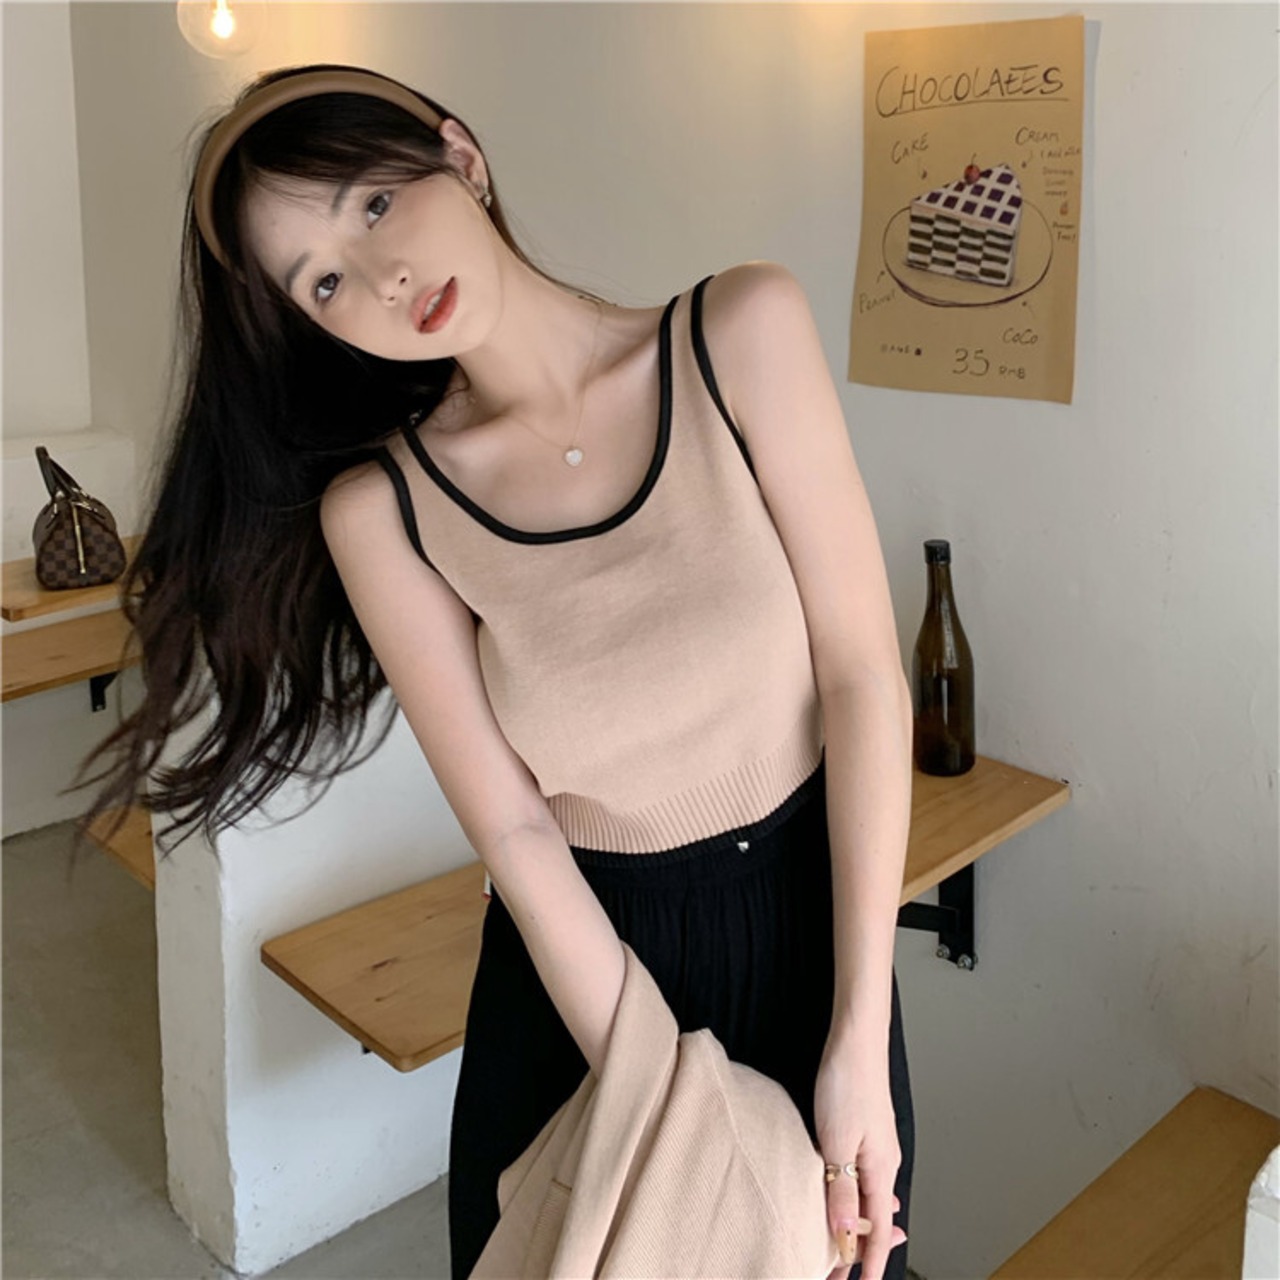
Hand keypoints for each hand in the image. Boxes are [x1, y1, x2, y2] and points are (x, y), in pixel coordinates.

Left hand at [813, 1036, 905, 1279]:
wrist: (855, 1040)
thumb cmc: (846, 1083)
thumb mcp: (837, 1140)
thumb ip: (842, 1189)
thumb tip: (847, 1235)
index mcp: (880, 1171)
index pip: (878, 1230)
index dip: (868, 1261)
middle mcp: (884, 1164)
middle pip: (876, 1219)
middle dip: (860, 1249)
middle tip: (839, 1272)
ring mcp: (876, 1148)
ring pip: (870, 1200)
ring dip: (858, 1226)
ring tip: (846, 1250)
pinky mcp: (865, 1134)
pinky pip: (864, 1180)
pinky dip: (858, 1200)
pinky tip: (853, 1202)